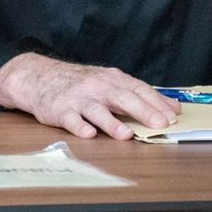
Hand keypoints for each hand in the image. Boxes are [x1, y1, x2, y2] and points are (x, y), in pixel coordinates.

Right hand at [0, 53, 180, 139]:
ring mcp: (78, 99)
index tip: (173, 116)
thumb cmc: (79, 83)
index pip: (138, 89)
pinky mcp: (60, 110)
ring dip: (111, 122)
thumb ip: (137, 93)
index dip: (157, 102)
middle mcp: (96, 87)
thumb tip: (172, 107)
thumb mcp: (108, 82)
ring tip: (125, 134)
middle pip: (122, 98)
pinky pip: (71, 120)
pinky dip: (80, 126)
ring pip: (97, 110)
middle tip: (159, 124)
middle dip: (142, 111)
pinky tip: (89, 133)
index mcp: (111, 79)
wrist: (39, 77)